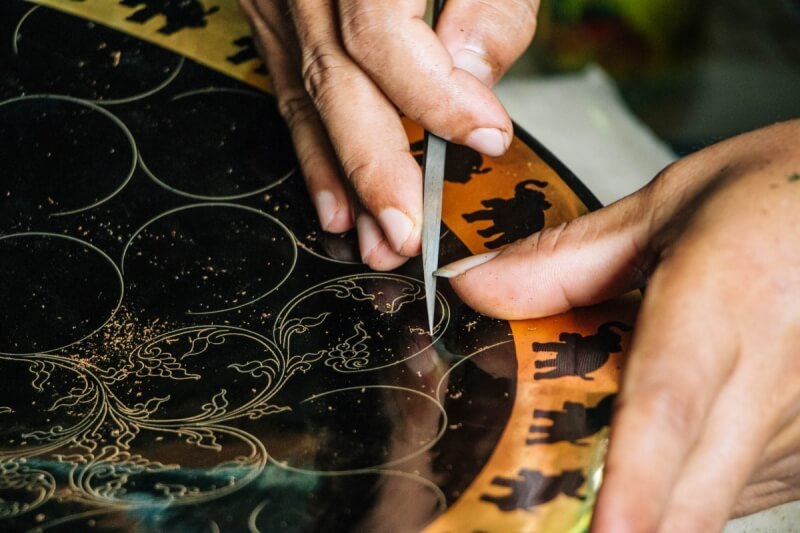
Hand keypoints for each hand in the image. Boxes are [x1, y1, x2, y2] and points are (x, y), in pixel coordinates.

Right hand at [239, 0, 538, 268]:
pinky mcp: (270, 10)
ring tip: (369, 237)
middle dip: (373, 165)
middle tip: (405, 232)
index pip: (379, 32)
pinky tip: (331, 202)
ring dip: (340, 176)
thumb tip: (472, 84)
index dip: (432, 95)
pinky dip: (312, 150)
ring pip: (304, 94)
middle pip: (334, 77)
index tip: (484, 136)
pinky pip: (287, 88)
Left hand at [437, 120, 799, 530]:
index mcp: (726, 295)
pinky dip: (684, 481)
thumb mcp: (667, 206)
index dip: (633, 478)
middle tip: (555, 516)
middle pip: (692, 489)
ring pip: (708, 500)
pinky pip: (736, 491)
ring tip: (606, 454)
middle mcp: (778, 371)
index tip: (605, 530)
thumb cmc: (778, 197)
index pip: (668, 402)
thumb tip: (470, 286)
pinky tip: (673, 438)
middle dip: (625, 522)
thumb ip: (562, 259)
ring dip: (647, 500)